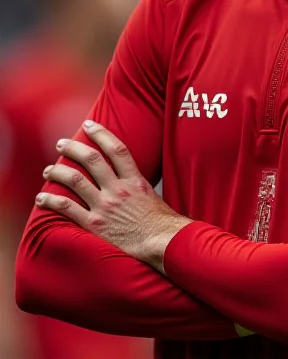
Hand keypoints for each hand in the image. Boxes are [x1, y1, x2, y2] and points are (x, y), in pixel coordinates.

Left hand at [36, 120, 190, 272]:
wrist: (163, 245)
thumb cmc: (162, 225)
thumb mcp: (152, 197)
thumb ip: (137, 186)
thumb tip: (129, 180)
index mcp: (134, 180)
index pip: (116, 149)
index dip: (101, 134)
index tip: (89, 125)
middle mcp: (118, 189)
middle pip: (91, 160)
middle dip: (73, 148)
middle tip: (62, 143)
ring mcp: (105, 206)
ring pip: (75, 180)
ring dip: (58, 171)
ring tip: (48, 169)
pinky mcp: (94, 225)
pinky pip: (67, 208)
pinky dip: (51, 200)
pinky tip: (41, 197)